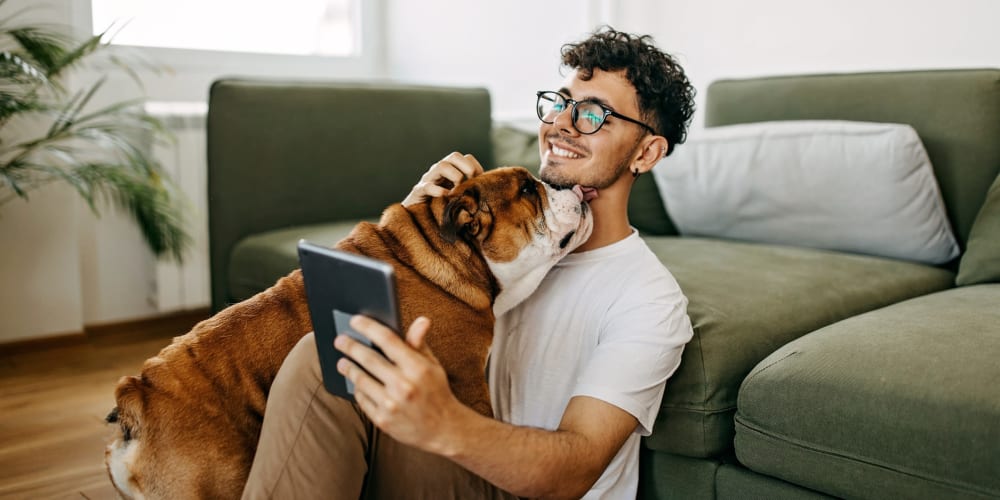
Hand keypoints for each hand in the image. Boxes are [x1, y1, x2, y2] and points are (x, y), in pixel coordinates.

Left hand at [334, 315, 464, 451]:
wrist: (444, 429)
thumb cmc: (436, 391)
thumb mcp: (432, 365)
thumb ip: (419, 343)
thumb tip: (421, 320)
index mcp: (417, 368)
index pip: (388, 340)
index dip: (369, 327)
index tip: (355, 320)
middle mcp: (403, 385)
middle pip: (369, 359)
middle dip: (351, 346)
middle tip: (340, 340)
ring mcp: (391, 404)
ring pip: (361, 380)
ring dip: (349, 368)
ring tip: (342, 361)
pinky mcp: (383, 420)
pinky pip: (362, 399)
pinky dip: (357, 389)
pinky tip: (355, 382)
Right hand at [401, 152, 484, 206]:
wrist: (418, 223)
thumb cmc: (443, 211)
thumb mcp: (460, 200)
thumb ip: (471, 194)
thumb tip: (491, 196)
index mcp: (451, 172)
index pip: (466, 158)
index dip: (475, 168)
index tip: (479, 183)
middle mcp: (439, 172)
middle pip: (454, 156)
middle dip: (466, 168)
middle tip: (469, 184)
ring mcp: (428, 180)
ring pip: (441, 165)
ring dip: (454, 177)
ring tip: (457, 192)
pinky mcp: (418, 193)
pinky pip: (427, 186)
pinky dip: (438, 191)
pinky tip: (446, 198)